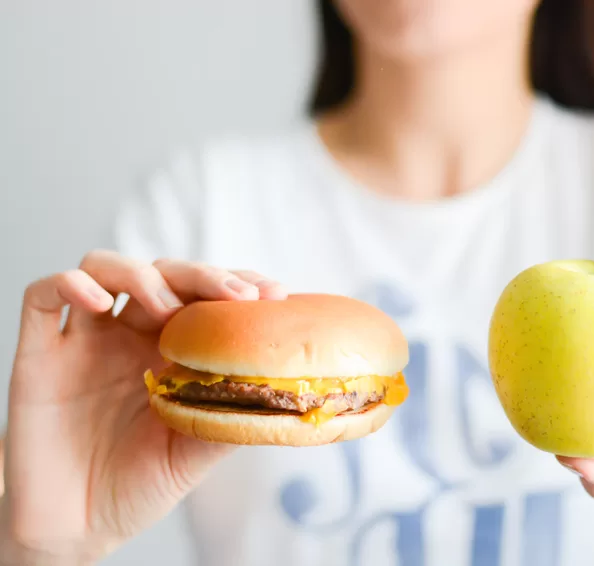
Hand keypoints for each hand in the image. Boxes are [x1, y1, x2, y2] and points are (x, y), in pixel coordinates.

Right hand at [1, 251, 286, 564]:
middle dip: (203, 275)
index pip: (207, 296)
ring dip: (141, 275)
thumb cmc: (140, 486)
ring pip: (105, 268)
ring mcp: (86, 339)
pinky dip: (69, 284)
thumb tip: (284, 391)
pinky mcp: (40, 352)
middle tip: (235, 296)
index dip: (239, 284)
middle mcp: (132, 335)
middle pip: (164, 273)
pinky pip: (44, 295)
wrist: (79, 527)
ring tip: (166, 307)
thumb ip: (230, 414)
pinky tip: (96, 302)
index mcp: (174, 350)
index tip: (274, 294)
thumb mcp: (197, 451)